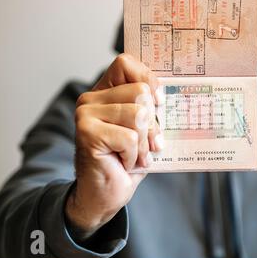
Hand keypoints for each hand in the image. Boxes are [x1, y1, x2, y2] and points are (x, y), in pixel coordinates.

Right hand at [65, 54, 164, 241]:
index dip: (149, 80)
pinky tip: (124, 162)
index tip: (159, 103)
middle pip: (140, 92)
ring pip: (138, 115)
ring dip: (144, 143)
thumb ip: (151, 108)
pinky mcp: (87, 132)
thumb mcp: (145, 130)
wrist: (104, 195)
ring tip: (136, 155)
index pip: (126, 63)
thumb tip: (170, 95)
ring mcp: (86, 114)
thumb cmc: (126, 160)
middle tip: (147, 144)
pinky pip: (130, 137)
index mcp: (106, 92)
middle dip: (152, 124)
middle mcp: (91, 98)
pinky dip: (134, 155)